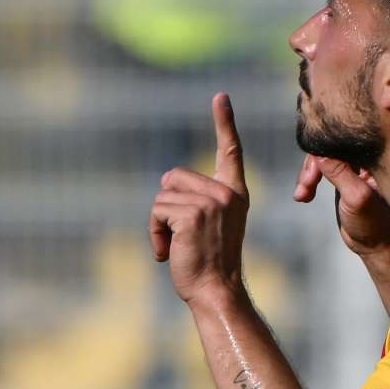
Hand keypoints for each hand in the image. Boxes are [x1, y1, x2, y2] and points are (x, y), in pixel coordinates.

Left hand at [149, 93, 248, 303]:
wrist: (216, 291)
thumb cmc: (208, 264)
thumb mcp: (210, 225)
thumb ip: (197, 200)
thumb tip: (166, 180)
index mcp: (235, 193)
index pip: (230, 151)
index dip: (224, 122)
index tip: (220, 97)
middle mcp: (226, 193)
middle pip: (173, 177)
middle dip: (166, 205)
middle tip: (181, 237)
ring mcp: (211, 202)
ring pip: (161, 196)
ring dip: (159, 224)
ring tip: (176, 247)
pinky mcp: (192, 214)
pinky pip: (156, 211)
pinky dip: (154, 233)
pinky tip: (168, 252)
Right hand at [293, 155, 389, 256]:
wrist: (376, 247)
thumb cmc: (374, 225)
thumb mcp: (356, 198)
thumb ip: (340, 173)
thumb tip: (319, 152)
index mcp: (374, 158)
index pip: (341, 141)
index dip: (321, 153)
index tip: (310, 177)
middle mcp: (364, 158)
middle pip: (329, 147)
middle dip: (311, 167)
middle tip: (304, 188)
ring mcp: (353, 167)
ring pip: (322, 158)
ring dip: (307, 175)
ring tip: (301, 196)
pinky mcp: (343, 178)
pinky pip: (322, 169)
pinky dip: (309, 180)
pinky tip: (303, 195)